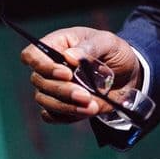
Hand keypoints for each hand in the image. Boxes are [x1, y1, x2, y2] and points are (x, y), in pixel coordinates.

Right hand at [20, 26, 141, 123]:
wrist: (127, 73)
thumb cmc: (113, 51)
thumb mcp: (108, 42)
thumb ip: (90, 47)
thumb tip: (69, 56)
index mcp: (57, 45)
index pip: (32, 55)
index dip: (42, 65)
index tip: (66, 73)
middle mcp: (50, 67)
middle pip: (38, 81)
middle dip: (62, 90)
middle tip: (85, 95)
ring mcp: (53, 87)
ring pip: (45, 100)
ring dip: (67, 106)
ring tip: (92, 106)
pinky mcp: (60, 105)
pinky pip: (53, 115)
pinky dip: (68, 116)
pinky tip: (86, 111)